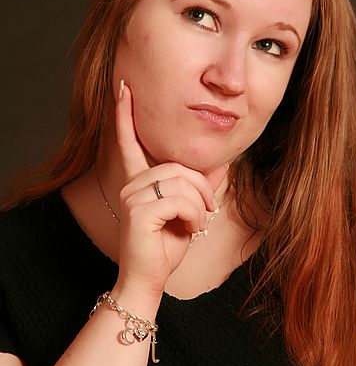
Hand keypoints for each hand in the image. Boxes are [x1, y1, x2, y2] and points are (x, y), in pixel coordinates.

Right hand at [114, 81, 227, 297]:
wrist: (149, 279)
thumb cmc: (167, 245)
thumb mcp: (190, 211)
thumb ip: (201, 185)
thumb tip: (223, 162)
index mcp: (139, 181)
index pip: (129, 141)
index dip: (125, 114)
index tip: (122, 86)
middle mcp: (131, 184)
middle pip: (179, 167)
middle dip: (202, 189)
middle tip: (207, 212)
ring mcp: (132, 196)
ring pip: (183, 182)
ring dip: (199, 206)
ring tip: (194, 224)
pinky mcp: (138, 210)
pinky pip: (180, 200)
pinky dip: (194, 215)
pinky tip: (188, 229)